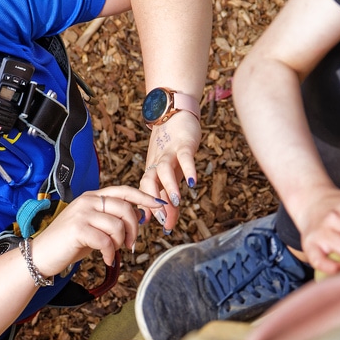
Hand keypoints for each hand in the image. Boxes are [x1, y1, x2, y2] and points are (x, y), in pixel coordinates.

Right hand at [32, 187, 166, 272]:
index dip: (144, 197)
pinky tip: (106, 259)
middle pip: (125, 208)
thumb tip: (139, 218)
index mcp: (93, 197)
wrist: (42, 254)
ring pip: (117, 225)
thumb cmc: (70, 242)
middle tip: (130, 244)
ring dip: (120, 242)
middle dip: (134, 228)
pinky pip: (106, 241)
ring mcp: (82, 213)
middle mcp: (88, 200)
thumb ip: (112, 219)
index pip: (124, 190)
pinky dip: (110, 253)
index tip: (159, 205)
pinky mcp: (78, 229)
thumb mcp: (94, 225)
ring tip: (114, 251)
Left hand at [137, 112, 200, 231]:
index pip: (146, 194)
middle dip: (155, 203)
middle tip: (164, 221)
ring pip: (164, 170)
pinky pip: (185, 157)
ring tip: (176, 202)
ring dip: (169, 187)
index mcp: (151, 171)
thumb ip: (168, 194)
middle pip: (150, 183)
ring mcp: (169, 152)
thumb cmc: (170, 145)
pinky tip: (193, 182)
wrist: (173, 111)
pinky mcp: (183, 143)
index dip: (149, 211)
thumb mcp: (169, 171)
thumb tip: (166, 221)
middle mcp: (156, 163)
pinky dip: (188, 169)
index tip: (153, 228)